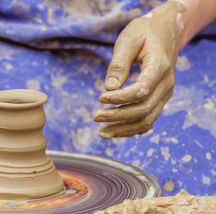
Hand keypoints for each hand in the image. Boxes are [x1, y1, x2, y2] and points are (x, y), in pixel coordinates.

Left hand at [94, 1, 184, 138]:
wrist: (166, 32)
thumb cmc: (144, 33)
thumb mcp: (128, 41)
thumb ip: (118, 64)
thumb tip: (109, 88)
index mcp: (159, 67)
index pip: (141, 90)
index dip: (120, 98)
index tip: (100, 98)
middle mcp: (166, 84)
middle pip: (143, 110)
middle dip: (117, 117)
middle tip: (96, 116)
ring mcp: (165, 94)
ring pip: (147, 120)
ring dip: (124, 129)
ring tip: (102, 133)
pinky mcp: (159, 99)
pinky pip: (148, 120)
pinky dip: (132, 129)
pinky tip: (115, 131)